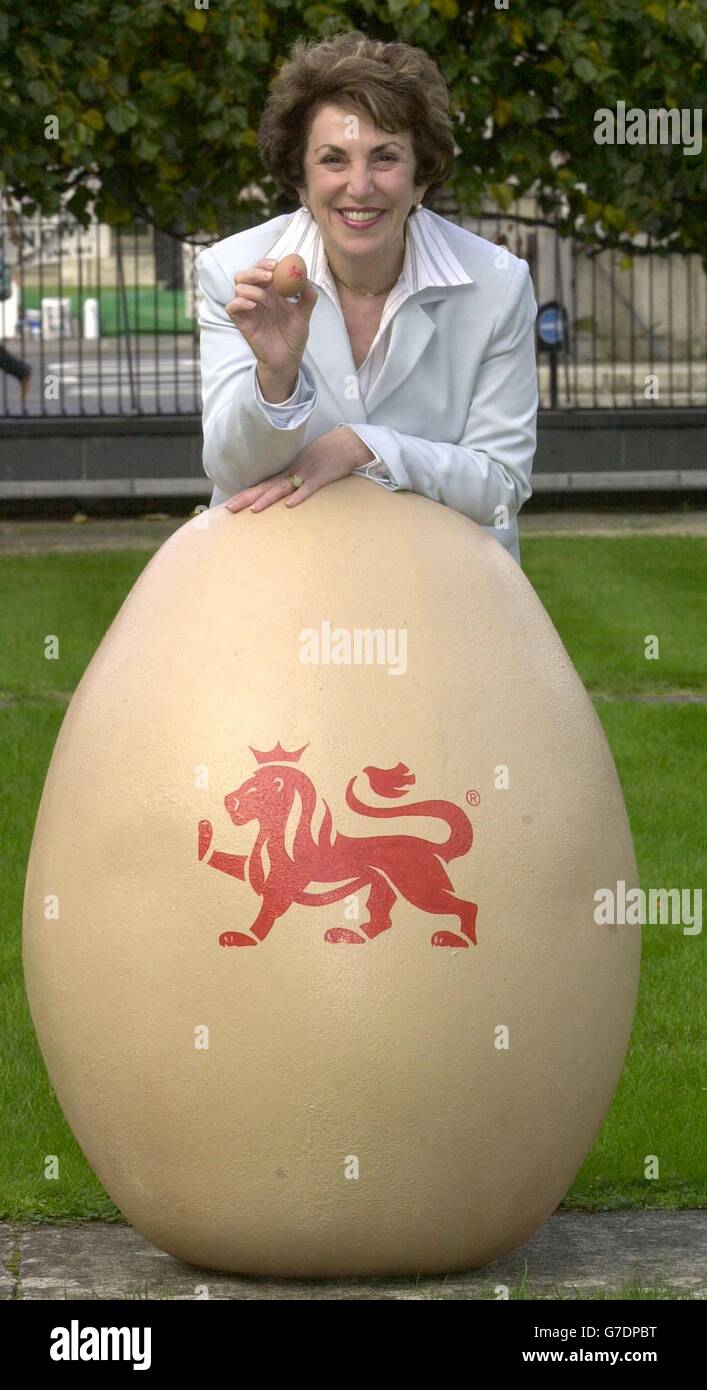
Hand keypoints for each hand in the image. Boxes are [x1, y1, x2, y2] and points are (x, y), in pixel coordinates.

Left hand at [223, 428, 374, 512]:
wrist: (346, 443)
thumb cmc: (326, 455)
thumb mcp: (304, 463)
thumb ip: (293, 476)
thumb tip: (281, 492)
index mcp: (287, 469)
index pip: (262, 483)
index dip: (246, 493)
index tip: (229, 504)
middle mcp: (292, 471)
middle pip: (266, 486)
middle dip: (247, 498)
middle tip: (229, 508)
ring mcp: (306, 473)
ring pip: (283, 488)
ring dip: (268, 498)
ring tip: (253, 510)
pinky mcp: (321, 476)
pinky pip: (309, 488)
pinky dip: (299, 496)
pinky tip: (289, 505)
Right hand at [226, 257, 317, 377]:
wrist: (287, 359)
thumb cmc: (293, 336)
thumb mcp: (304, 314)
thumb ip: (307, 295)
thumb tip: (305, 277)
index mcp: (270, 291)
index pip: (261, 269)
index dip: (266, 263)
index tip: (276, 265)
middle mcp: (256, 297)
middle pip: (245, 274)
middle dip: (256, 271)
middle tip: (270, 277)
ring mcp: (248, 309)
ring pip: (238, 287)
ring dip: (255, 291)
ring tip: (270, 305)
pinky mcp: (241, 322)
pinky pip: (231, 306)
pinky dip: (240, 303)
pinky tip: (254, 307)